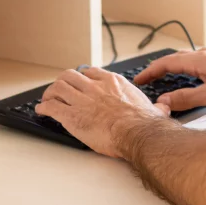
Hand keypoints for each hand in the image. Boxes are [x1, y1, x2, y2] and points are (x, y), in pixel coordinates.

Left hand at [36, 67, 166, 157]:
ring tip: (47, 99)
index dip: (82, 77)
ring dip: (50, 93)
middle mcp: (95, 87)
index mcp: (113, 82)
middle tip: (59, 89)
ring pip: (57, 87)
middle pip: (70, 75)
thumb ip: (156, 106)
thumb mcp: (153, 108)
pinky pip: (51, 106)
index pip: (91, 72)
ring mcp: (82, 99)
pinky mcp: (71, 115)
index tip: (79, 82)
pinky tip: (42, 111)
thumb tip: (163, 109)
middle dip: (62, 82)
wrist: (136, 132)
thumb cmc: (144, 123)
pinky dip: (44, 107)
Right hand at [133, 49, 205, 111]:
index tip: (139, 79)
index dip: (151, 70)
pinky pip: (200, 65)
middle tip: (148, 78)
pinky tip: (195, 79)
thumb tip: (163, 102)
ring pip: (190, 61)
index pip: (167, 62)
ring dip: (175, 69)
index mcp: (199, 60)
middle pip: (177, 59)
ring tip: (166, 78)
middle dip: (160, 68)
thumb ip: (186, 99)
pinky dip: (189, 71)